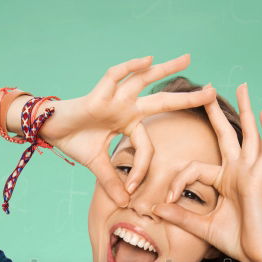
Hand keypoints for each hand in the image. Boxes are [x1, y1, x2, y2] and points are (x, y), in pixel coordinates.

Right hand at [38, 54, 217, 206]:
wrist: (48, 129)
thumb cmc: (73, 140)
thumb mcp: (96, 164)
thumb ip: (112, 181)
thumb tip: (124, 203)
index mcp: (128, 124)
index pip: (147, 146)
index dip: (142, 168)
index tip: (131, 188)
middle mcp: (126, 108)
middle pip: (162, 100)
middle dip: (187, 98)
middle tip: (213, 92)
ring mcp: (114, 98)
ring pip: (144, 80)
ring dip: (166, 69)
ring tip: (188, 59)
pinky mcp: (99, 94)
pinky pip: (116, 75)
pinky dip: (131, 67)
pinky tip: (148, 59)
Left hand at [150, 83, 261, 261]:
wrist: (259, 255)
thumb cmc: (236, 240)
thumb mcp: (201, 226)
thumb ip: (180, 216)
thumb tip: (156, 208)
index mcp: (224, 181)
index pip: (193, 168)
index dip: (178, 182)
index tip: (169, 200)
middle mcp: (237, 172)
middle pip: (226, 135)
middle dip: (216, 113)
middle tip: (208, 90)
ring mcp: (250, 173)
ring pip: (248, 135)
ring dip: (246, 110)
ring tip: (243, 87)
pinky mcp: (258, 179)